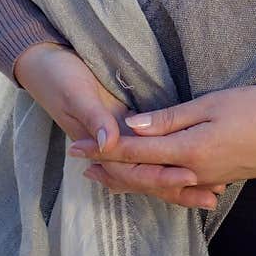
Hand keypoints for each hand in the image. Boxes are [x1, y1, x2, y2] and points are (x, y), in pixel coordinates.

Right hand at [12, 42, 221, 209]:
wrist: (45, 61)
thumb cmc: (58, 77)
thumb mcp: (76, 93)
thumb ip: (94, 117)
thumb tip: (111, 143)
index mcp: (98, 144)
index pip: (131, 170)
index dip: (159, 175)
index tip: (188, 177)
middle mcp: (111, 146)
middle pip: (145, 176)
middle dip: (176, 186)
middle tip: (210, 194)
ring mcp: (118, 136)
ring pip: (150, 166)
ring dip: (177, 179)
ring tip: (209, 190)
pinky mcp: (125, 123)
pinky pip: (150, 149)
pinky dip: (170, 159)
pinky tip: (191, 166)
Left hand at [67, 82, 255, 205]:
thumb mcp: (211, 103)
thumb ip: (170, 118)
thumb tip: (132, 126)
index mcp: (189, 150)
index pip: (135, 152)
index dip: (104, 149)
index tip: (77, 145)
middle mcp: (195, 171)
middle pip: (142, 175)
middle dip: (109, 169)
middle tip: (80, 162)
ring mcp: (208, 178)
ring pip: (158, 183)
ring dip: (129, 178)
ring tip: (106, 174)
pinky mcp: (219, 176)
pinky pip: (178, 185)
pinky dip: (156, 182)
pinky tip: (151, 179)